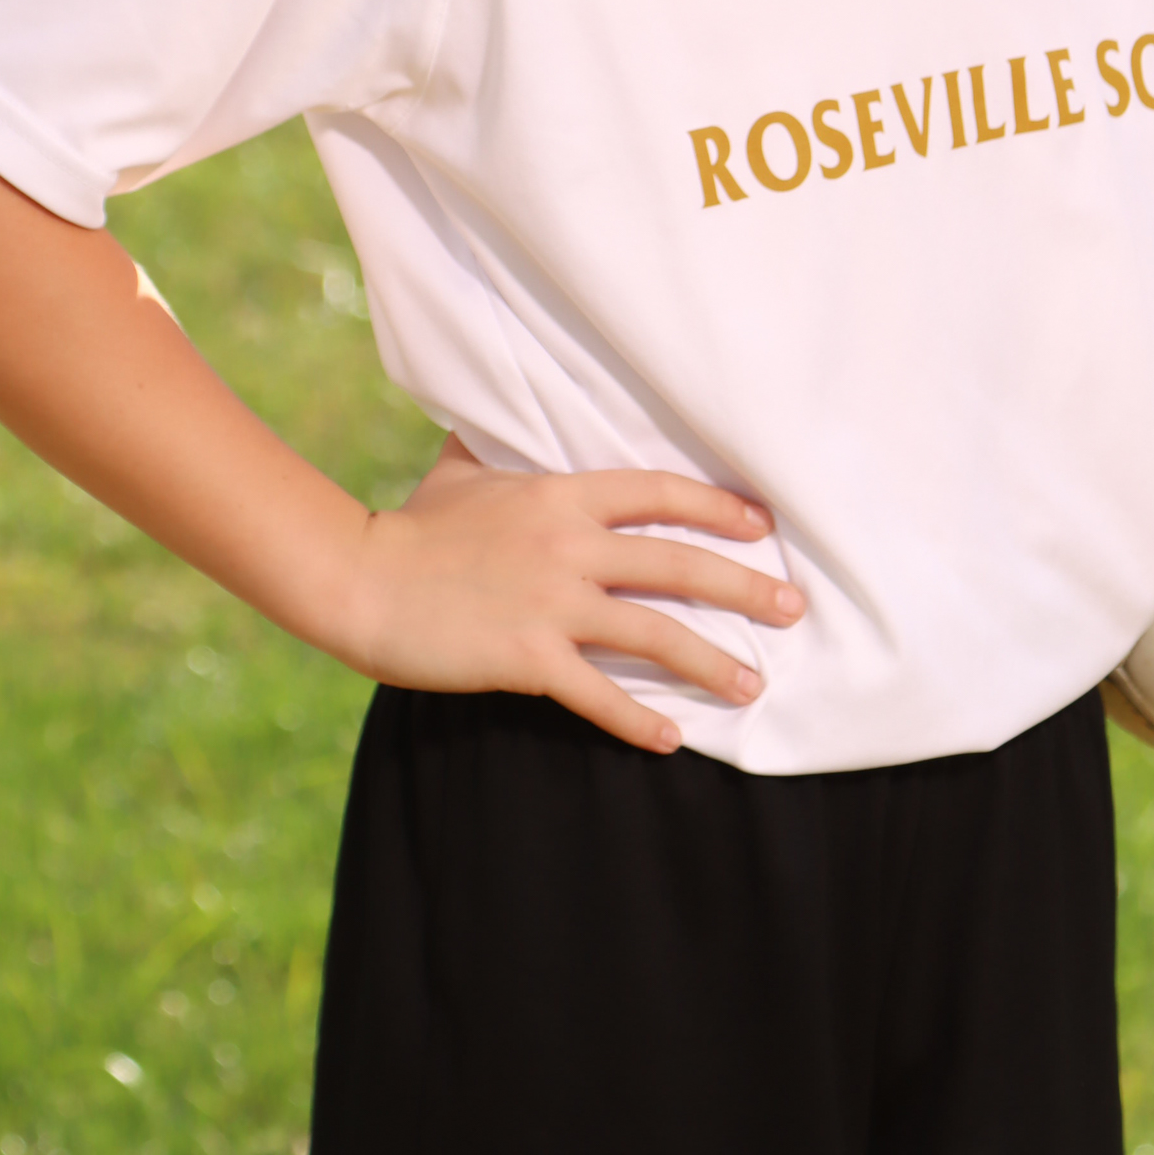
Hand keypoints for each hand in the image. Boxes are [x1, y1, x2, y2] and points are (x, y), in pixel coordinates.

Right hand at [340, 437, 804, 754]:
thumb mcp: (465, 471)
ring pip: (654, 633)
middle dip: (744, 587)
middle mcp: (569, 545)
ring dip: (710, 661)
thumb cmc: (412, 525)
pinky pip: (597, 693)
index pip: (661, 494)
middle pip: (678, 563)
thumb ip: (504, 450)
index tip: (764, 526)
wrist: (360, 577)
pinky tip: (672, 739)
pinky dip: (638, 719)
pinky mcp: (527, 657)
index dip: (719, 508)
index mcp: (562, 495)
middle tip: (792, 608)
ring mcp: (551, 603)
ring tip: (753, 686)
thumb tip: (511, 415)